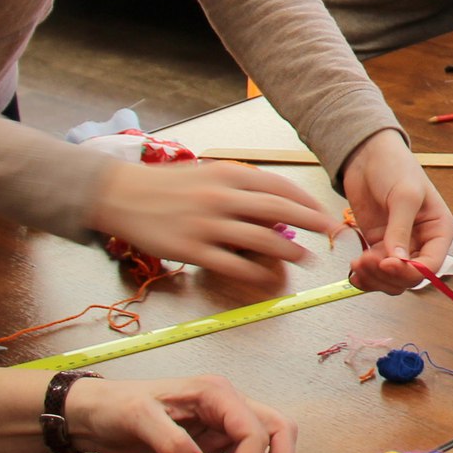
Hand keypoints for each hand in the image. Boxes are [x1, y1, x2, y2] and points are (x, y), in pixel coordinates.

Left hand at [66, 373, 295, 452]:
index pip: (257, 430)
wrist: (92, 415)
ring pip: (260, 450)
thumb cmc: (114, 406)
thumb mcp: (139, 418)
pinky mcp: (205, 445)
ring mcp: (218, 426)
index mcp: (216, 393)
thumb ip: (172, 442)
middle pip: (277, 432)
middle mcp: (226, 407)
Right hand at [88, 161, 336, 287]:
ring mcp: (207, 225)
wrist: (121, 195)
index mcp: (228, 174)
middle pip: (279, 212)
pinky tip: (270, 278)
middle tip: (331, 236)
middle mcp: (221, 197)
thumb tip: (275, 207)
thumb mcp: (207, 174)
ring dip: (289, 252)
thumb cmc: (168, 185)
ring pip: (261, 240)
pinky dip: (257, 273)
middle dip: (311, 224)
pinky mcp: (192, 250)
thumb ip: (240, 188)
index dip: (307, 203)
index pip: (279, 188)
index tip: (325, 214)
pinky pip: (234, 265)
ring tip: (305, 259)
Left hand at [337, 129, 452, 291]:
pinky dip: (365, 276)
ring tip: (358, 263)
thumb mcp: (404, 195)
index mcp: (438, 231)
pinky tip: (354, 272)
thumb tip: (397, 259)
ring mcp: (399, 246)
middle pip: (410, 278)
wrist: (367, 155)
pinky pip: (375, 272)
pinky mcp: (378, 245)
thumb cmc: (395, 166)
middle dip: (388, 275)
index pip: (431, 265)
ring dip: (374, 278)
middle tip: (368, 262)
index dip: (410, 271)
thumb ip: (401, 228)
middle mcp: (422, 242)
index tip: (388, 263)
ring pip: (392, 280)